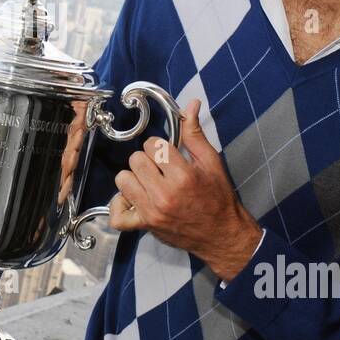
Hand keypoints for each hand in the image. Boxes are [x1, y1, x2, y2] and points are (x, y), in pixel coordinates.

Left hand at [109, 98, 263, 282]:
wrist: (222, 235)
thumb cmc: (218, 198)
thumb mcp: (211, 163)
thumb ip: (195, 134)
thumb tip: (191, 104)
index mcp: (183, 175)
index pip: (152, 145)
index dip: (159, 147)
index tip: (168, 156)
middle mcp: (164, 194)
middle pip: (135, 160)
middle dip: (147, 161)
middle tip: (161, 170)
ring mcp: (152, 212)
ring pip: (123, 180)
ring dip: (134, 179)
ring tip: (149, 183)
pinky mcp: (145, 226)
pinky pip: (118, 215)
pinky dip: (121, 206)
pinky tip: (134, 199)